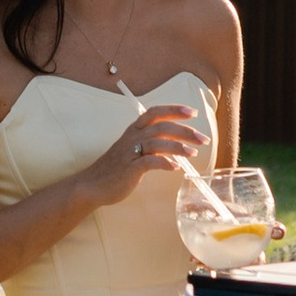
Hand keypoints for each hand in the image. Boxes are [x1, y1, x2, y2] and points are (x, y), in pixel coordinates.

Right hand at [81, 104, 208, 208]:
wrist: (92, 185)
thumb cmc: (116, 168)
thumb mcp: (132, 149)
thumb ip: (150, 143)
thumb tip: (175, 143)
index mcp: (134, 130)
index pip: (155, 113)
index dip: (174, 110)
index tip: (192, 112)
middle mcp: (132, 137)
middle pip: (162, 127)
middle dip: (185, 131)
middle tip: (203, 139)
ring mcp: (130, 152)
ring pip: (158, 142)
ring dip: (178, 146)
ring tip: (193, 153)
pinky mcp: (130, 168)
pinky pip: (150, 162)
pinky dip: (165, 163)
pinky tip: (175, 167)